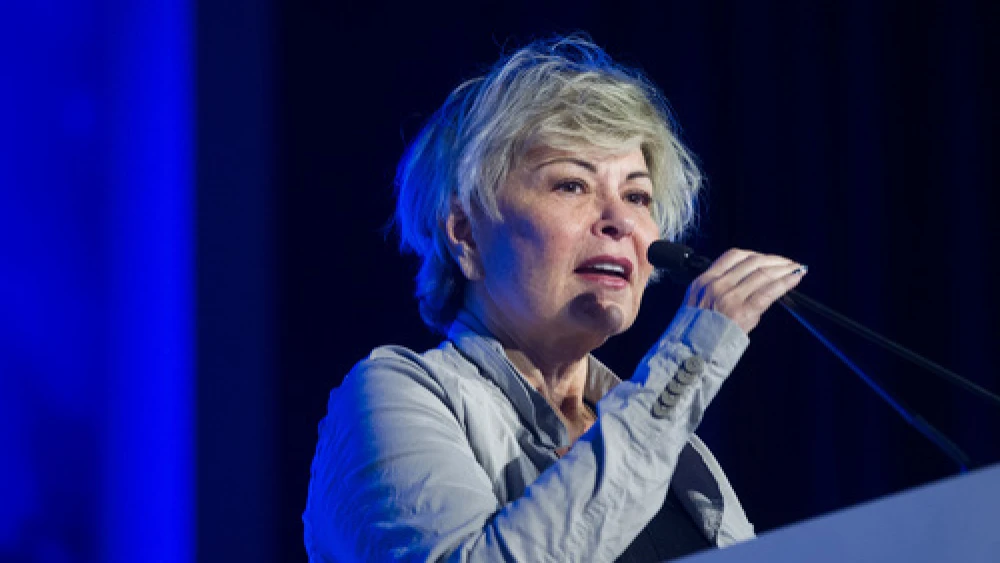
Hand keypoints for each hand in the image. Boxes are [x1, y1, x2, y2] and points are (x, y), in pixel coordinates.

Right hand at [683, 249, 806, 332]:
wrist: (690, 352)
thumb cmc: (694, 333)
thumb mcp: (698, 303)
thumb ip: (719, 290)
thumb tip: (748, 286)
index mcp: (704, 280)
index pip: (733, 256)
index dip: (755, 255)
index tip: (768, 259)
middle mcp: (717, 284)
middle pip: (752, 262)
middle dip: (774, 260)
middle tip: (788, 263)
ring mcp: (729, 297)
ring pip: (762, 274)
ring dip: (784, 269)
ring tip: (797, 268)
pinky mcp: (742, 311)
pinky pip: (768, 292)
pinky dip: (785, 282)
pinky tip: (796, 278)